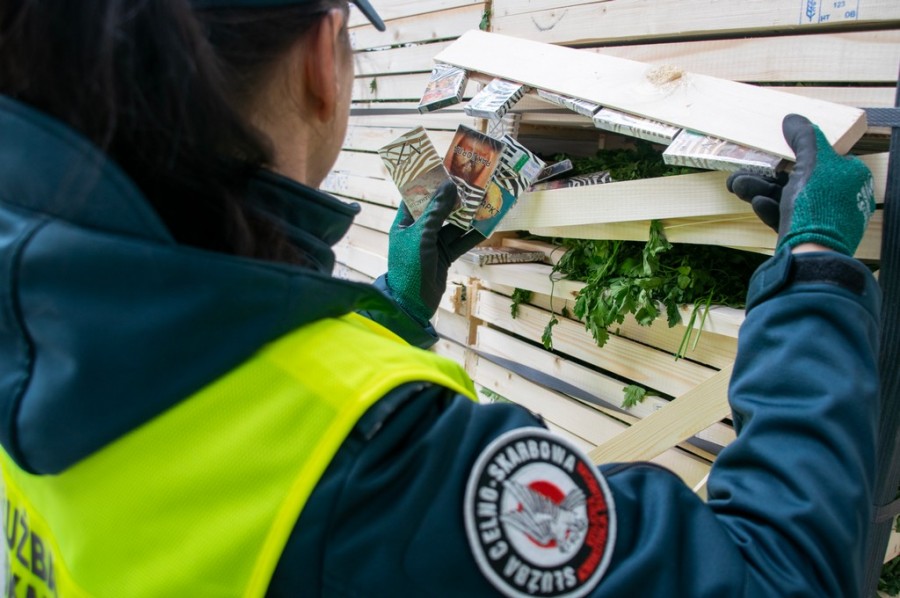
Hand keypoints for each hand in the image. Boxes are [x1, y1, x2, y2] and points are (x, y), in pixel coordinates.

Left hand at [385, 181, 483, 323]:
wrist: (412, 303)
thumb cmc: (409, 267)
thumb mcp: (422, 236)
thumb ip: (437, 212)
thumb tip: (450, 185)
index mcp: (404, 223)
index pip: (415, 196)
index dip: (429, 182)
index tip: (446, 168)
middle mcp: (418, 230)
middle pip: (438, 209)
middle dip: (455, 198)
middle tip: (472, 182)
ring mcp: (432, 244)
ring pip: (453, 225)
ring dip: (468, 215)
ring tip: (484, 199)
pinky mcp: (445, 256)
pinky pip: (461, 241)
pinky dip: (473, 234)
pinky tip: (488, 224)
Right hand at [726, 114, 875, 255]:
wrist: (810, 256)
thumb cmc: (817, 206)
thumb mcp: (812, 162)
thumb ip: (803, 137)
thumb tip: (792, 118)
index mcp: (849, 177)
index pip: (821, 156)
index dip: (795, 151)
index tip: (772, 149)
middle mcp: (838, 197)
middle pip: (796, 178)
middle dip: (764, 174)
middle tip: (741, 171)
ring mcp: (821, 218)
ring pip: (785, 198)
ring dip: (759, 189)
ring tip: (735, 186)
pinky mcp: (805, 235)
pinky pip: (786, 217)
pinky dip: (770, 209)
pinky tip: (757, 204)